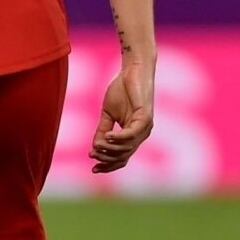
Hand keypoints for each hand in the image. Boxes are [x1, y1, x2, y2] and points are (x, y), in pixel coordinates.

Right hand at [92, 56, 154, 172]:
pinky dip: (119, 138)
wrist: (132, 70)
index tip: (93, 168)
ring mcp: (145, 127)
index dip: (108, 165)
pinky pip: (132, 134)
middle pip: (124, 156)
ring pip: (128, 148)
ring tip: (97, 146)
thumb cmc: (121, 89)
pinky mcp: (146, 117)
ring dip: (110, 149)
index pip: (123, 157)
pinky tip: (107, 137)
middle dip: (107, 159)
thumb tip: (94, 147)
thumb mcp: (107, 114)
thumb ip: (102, 130)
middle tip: (93, 154)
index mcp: (133, 134)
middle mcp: (141, 133)